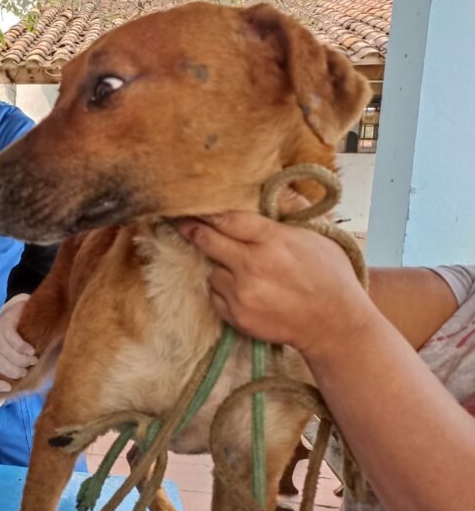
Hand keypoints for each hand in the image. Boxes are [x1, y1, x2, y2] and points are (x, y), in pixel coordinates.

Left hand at [0, 294, 36, 392]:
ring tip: (34, 360)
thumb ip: (12, 365)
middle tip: (27, 370)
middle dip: (17, 372)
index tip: (9, 388)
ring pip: (10, 355)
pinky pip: (15, 342)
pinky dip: (25, 349)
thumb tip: (26, 388)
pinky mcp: (4, 324)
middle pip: (2, 366)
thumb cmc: (15, 336)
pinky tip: (32, 350)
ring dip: (24, 361)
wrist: (16, 309)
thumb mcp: (9, 351)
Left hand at [173, 212, 372, 357]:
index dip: (204, 211)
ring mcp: (241, 293)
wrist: (335, 323)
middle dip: (189, 228)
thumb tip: (267, 187)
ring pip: (211, 270)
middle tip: (175, 219)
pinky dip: (223, 290)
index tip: (187, 203)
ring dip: (219, 266)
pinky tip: (245, 289)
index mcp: (272, 240)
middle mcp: (252, 266)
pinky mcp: (236, 316)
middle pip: (205, 240)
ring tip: (243, 268)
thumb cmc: (329, 274)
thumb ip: (287, 211)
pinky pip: (215, 295)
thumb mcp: (315, 234)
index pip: (226, 219)